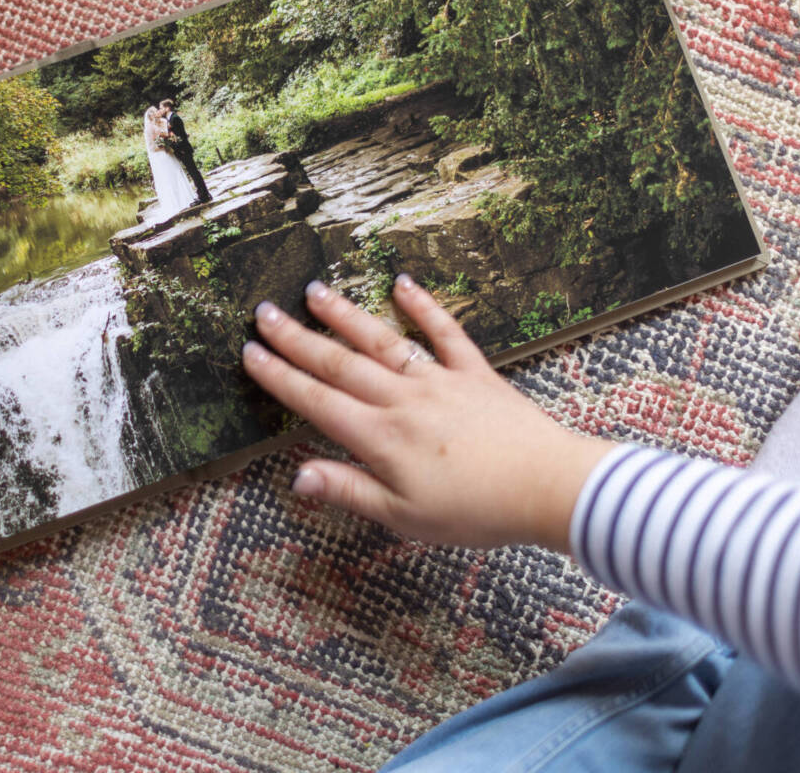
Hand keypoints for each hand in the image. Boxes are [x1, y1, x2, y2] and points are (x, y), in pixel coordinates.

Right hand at [241, 275, 613, 551]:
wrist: (549, 489)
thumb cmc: (477, 512)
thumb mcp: (405, 516)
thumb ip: (349, 490)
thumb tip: (297, 476)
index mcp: (381, 438)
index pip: (317, 401)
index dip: (280, 377)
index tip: (251, 354)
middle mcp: (402, 400)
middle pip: (339, 363)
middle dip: (297, 338)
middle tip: (264, 313)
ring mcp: (439, 381)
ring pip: (382, 341)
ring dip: (345, 315)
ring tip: (314, 291)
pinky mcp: (475, 374)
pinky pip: (444, 333)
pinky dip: (423, 306)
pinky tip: (402, 283)